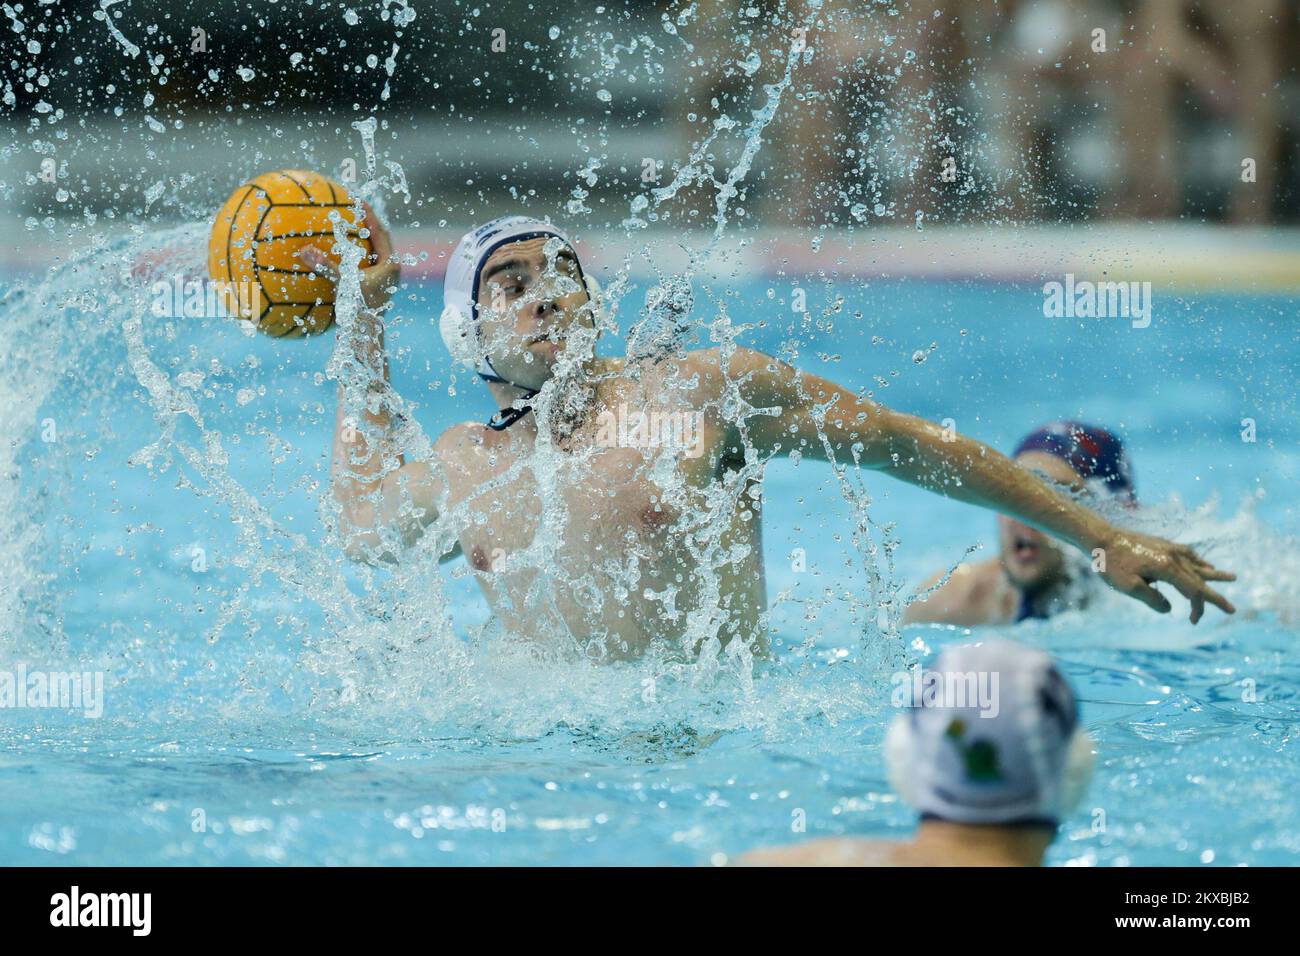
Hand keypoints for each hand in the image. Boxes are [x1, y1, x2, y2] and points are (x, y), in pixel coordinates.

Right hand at [298, 201, 400, 313]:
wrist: (367, 338)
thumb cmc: (359, 312)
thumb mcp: (343, 285)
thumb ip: (326, 266)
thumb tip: (305, 251)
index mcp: (390, 265)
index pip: (381, 232)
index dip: (369, 215)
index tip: (359, 201)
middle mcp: (391, 272)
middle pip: (380, 240)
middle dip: (367, 224)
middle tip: (354, 209)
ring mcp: (385, 281)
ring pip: (374, 254)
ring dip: (362, 240)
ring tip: (348, 227)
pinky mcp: (377, 289)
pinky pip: (365, 267)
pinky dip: (354, 258)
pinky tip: (338, 255)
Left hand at [1096, 529, 1235, 623]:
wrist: (1100, 537)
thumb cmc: (1111, 564)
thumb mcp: (1129, 587)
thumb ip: (1152, 599)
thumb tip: (1169, 608)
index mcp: (1167, 568)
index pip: (1193, 592)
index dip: (1198, 608)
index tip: (1193, 621)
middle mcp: (1173, 557)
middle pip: (1200, 580)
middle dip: (1215, 596)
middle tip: (1232, 609)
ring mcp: (1169, 548)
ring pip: (1197, 565)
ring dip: (1214, 574)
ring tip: (1231, 577)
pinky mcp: (1162, 544)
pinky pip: (1188, 554)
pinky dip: (1198, 562)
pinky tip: (1203, 564)